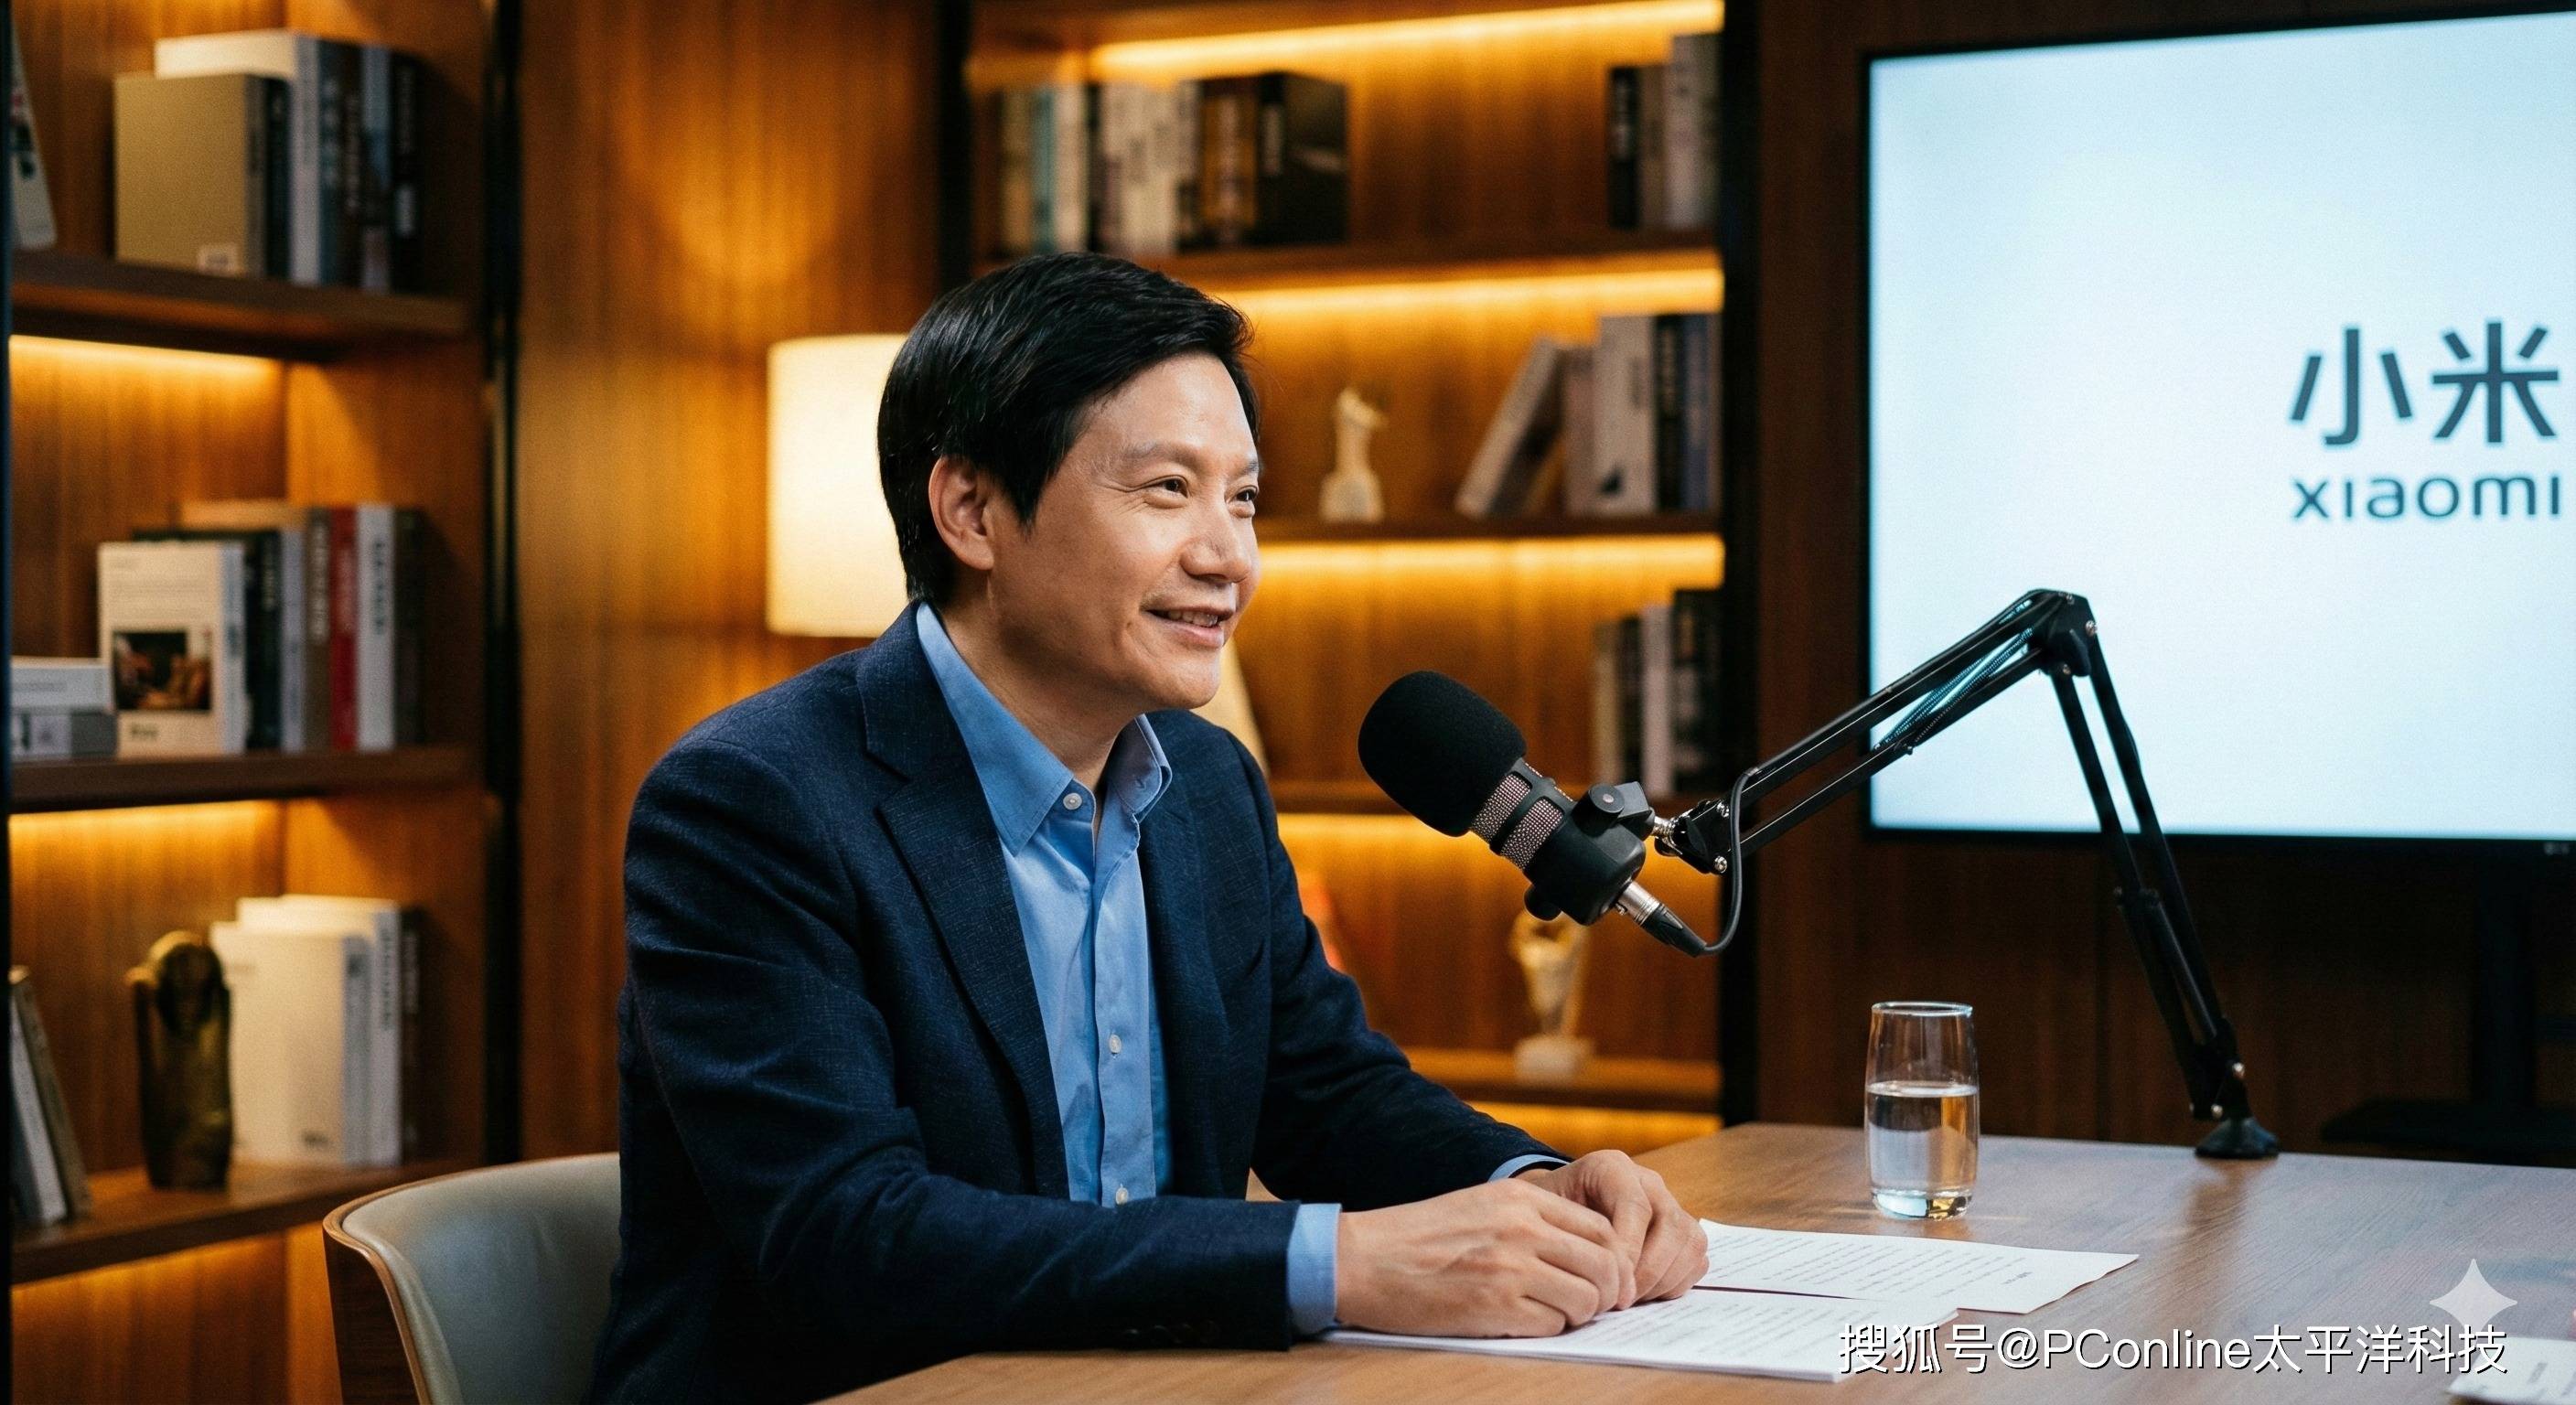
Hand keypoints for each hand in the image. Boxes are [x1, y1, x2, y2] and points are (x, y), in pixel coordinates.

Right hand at [1335, 1177, 1625, 1337]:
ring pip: (1586, 1299)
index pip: (1602, 1229)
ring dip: (1578, 1313)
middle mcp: (1523, 1228)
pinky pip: (1553, 1325)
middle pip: (1605, 1265)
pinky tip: (1522, 1321)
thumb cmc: (1420, 1236)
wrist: (1365, 1259)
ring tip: (1552, 1312)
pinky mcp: (1495, 1307)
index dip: (1614, 1260)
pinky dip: (1547, 1328)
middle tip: (1594, 1305)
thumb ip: (1533, 1218)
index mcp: (1521, 1197)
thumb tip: (1588, 1251)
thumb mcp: (1482, 1204)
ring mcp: (1511, 1268)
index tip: (1605, 1279)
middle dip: (1607, 1291)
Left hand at [1513, 1150, 1706, 1308]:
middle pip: (1671, 1225)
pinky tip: (1645, 1294)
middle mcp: (1647, 1181)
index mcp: (1612, 1167)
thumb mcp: (1543, 1215)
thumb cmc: (1547, 1215)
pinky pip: (1696, 1258)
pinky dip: (1676, 1282)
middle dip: (1649, 1270)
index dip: (1628, 1251)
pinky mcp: (1681, 1230)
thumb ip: (1568, 1237)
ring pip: (1690, 1241)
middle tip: (1623, 1300)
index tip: (1610, 1285)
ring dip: (1664, 1279)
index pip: (1635, 1206)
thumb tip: (1597, 1279)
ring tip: (1631, 1299)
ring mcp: (1668, 1204)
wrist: (1557, 1209)